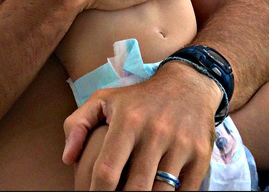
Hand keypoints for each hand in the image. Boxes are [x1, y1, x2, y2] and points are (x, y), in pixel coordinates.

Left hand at [63, 62, 220, 189]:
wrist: (189, 85)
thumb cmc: (139, 99)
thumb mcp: (104, 100)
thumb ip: (77, 124)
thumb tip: (67, 159)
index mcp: (128, 120)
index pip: (107, 170)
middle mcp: (156, 131)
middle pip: (135, 188)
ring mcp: (181, 144)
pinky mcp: (201, 156)